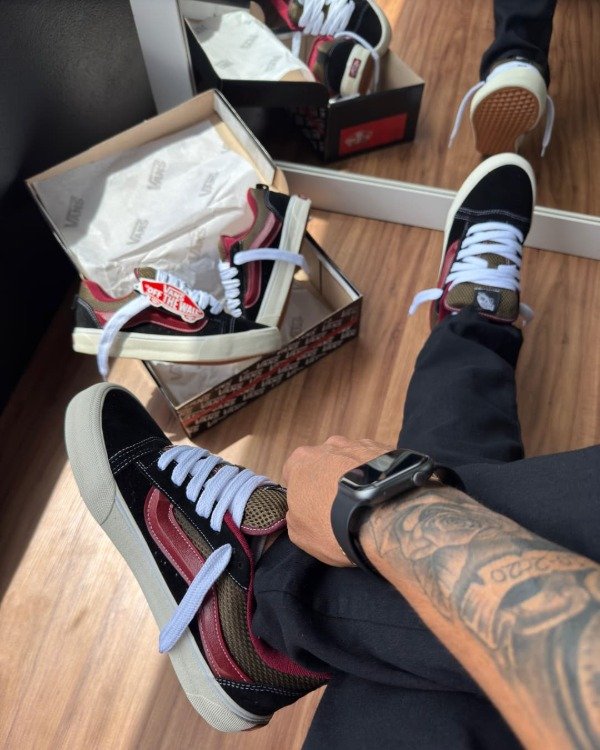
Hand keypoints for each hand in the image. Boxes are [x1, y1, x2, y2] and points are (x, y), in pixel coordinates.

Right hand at [282, 436, 391, 566]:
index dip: (301, 490)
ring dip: (355, 476)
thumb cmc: (334, 526)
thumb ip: (294, 515)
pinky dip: (378, 477)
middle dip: (329, 480)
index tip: (310, 505)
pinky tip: (382, 496)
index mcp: (301, 460)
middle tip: (339, 506)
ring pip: (353, 460)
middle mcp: (330, 446)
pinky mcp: (388, 451)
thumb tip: (299, 512)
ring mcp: (361, 445)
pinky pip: (378, 464)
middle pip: (324, 462)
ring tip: (364, 503)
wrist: (383, 520)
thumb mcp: (299, 533)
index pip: (293, 471)